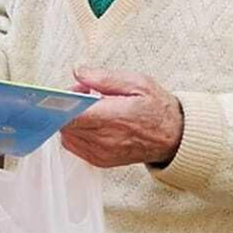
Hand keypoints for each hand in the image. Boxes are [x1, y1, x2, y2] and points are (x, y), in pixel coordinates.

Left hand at [59, 68, 183, 168]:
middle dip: (67, 106)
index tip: (59, 93)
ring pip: (67, 134)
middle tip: (83, 92)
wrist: (174, 138)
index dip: (59, 103)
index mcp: (114, 118)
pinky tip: (92, 121)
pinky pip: (74, 145)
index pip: (72, 115)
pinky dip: (76, 131)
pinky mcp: (99, 161)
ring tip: (91, 107)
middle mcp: (105, 139)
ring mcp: (101, 153)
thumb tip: (78, 71)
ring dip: (71, 119)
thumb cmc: (157, 109)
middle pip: (65, 124)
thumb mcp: (137, 83)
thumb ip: (104, 77)